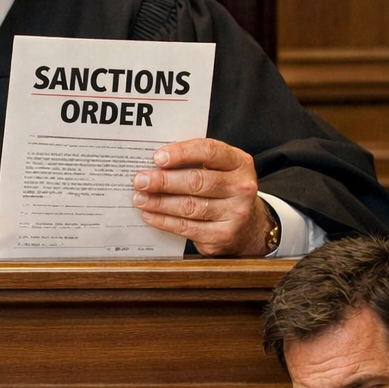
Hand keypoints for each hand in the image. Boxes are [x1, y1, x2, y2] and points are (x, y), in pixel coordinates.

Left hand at [133, 139, 270, 255]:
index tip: (157, 157)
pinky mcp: (222, 236)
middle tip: (140, 180)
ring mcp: (234, 214)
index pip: (209, 151)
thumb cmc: (225, 191)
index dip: (182, 153)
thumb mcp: (221, 170)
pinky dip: (164, 221)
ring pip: (189, 206)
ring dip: (159, 202)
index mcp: (240, 163)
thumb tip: (155, 164)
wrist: (249, 227)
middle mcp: (241, 188)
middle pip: (197, 181)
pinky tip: (150, 215)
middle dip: (164, 181)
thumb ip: (196, 162)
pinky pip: (187, 227)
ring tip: (139, 198)